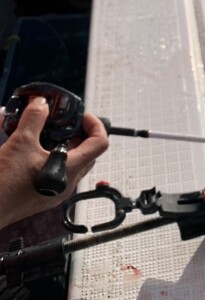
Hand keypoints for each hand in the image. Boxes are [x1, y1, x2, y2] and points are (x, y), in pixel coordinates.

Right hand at [0, 98, 108, 229]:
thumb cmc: (4, 184)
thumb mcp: (21, 142)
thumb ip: (35, 118)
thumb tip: (41, 104)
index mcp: (71, 169)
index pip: (100, 143)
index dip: (95, 124)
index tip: (81, 115)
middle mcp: (68, 183)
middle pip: (88, 153)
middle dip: (79, 134)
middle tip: (65, 122)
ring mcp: (57, 191)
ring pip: (72, 163)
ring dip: (64, 145)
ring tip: (48, 132)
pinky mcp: (44, 195)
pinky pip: (57, 172)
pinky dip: (51, 157)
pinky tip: (34, 149)